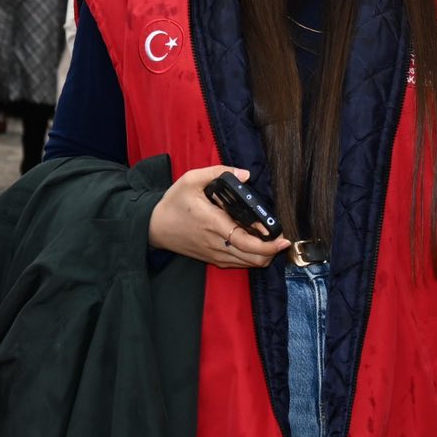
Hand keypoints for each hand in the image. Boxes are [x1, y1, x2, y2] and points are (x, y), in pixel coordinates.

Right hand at [149, 165, 290, 268]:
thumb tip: (245, 174)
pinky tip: (256, 248)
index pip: (246, 241)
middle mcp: (216, 243)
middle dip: (272, 252)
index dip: (268, 244)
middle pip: (252, 257)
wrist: (154, 227)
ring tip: (272, 244)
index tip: (282, 239)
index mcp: (213, 223)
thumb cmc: (173, 203)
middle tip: (281, 240)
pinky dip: (251, 259)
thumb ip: (219, 172)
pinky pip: (237, 264)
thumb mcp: (191, 180)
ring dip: (263, 256)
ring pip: (247, 263)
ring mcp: (214, 253)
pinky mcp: (212, 259)